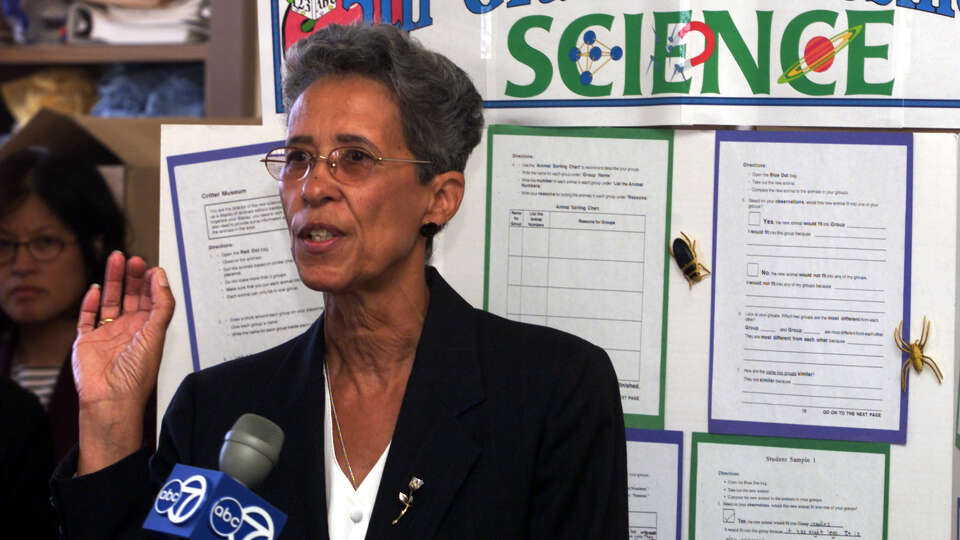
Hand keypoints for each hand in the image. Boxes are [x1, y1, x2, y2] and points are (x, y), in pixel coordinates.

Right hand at [73, 252, 174, 473]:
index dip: (152, 284)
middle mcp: (128, 330)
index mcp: (148, 330)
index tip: (153, 267)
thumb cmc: (137, 373)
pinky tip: (95, 289)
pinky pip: (86, 318)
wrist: (111, 397)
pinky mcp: (86, 341)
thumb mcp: (156, 333)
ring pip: (109, 301)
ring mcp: (107, 335)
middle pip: (131, 297)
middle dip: (133, 277)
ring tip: (116, 260)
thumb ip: (161, 305)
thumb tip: (162, 277)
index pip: (151, 301)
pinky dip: (89, 303)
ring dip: (113, 281)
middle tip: (134, 259)